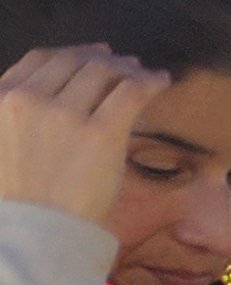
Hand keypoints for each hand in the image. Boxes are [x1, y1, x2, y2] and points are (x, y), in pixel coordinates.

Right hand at [0, 45, 166, 224]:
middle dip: (104, 60)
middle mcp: (29, 99)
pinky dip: (150, 81)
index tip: (91, 56)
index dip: (72, 53)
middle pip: (76, 61)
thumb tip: (58, 94)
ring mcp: (65, 114)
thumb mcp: (4, 144)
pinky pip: (132, 91)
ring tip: (144, 74)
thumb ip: (20, 115)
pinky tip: (161, 81)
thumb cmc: (22, 196)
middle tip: (126, 65)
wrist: (36, 231)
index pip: (42, 58)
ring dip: (129, 69)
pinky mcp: (101, 133)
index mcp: (2, 98)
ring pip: (105, 72)